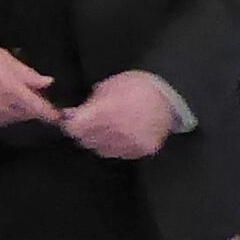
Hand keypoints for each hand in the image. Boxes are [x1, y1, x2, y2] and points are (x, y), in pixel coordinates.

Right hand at [0, 40, 59, 128]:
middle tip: (24, 96)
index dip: (51, 114)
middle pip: (24, 116)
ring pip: (7, 121)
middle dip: (28, 108)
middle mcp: (0, 109)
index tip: (57, 115)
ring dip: (11, 112)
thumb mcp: (5, 58)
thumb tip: (46, 83)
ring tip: (3, 96)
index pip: (40, 110)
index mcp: (12, 92)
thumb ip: (28, 74)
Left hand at [59, 71, 174, 159]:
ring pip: (101, 150)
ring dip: (97, 141)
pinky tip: (119, 135)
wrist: (169, 95)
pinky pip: (119, 154)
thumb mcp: (107, 88)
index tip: (70, 121)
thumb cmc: (134, 86)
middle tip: (86, 124)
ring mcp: (132, 143)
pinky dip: (114, 146)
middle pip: (86, 140)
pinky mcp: (143, 150)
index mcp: (108, 111)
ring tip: (104, 128)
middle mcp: (119, 130)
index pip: (76, 128)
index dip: (70, 125)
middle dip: (82, 132)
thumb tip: (71, 115)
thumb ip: (89, 105)